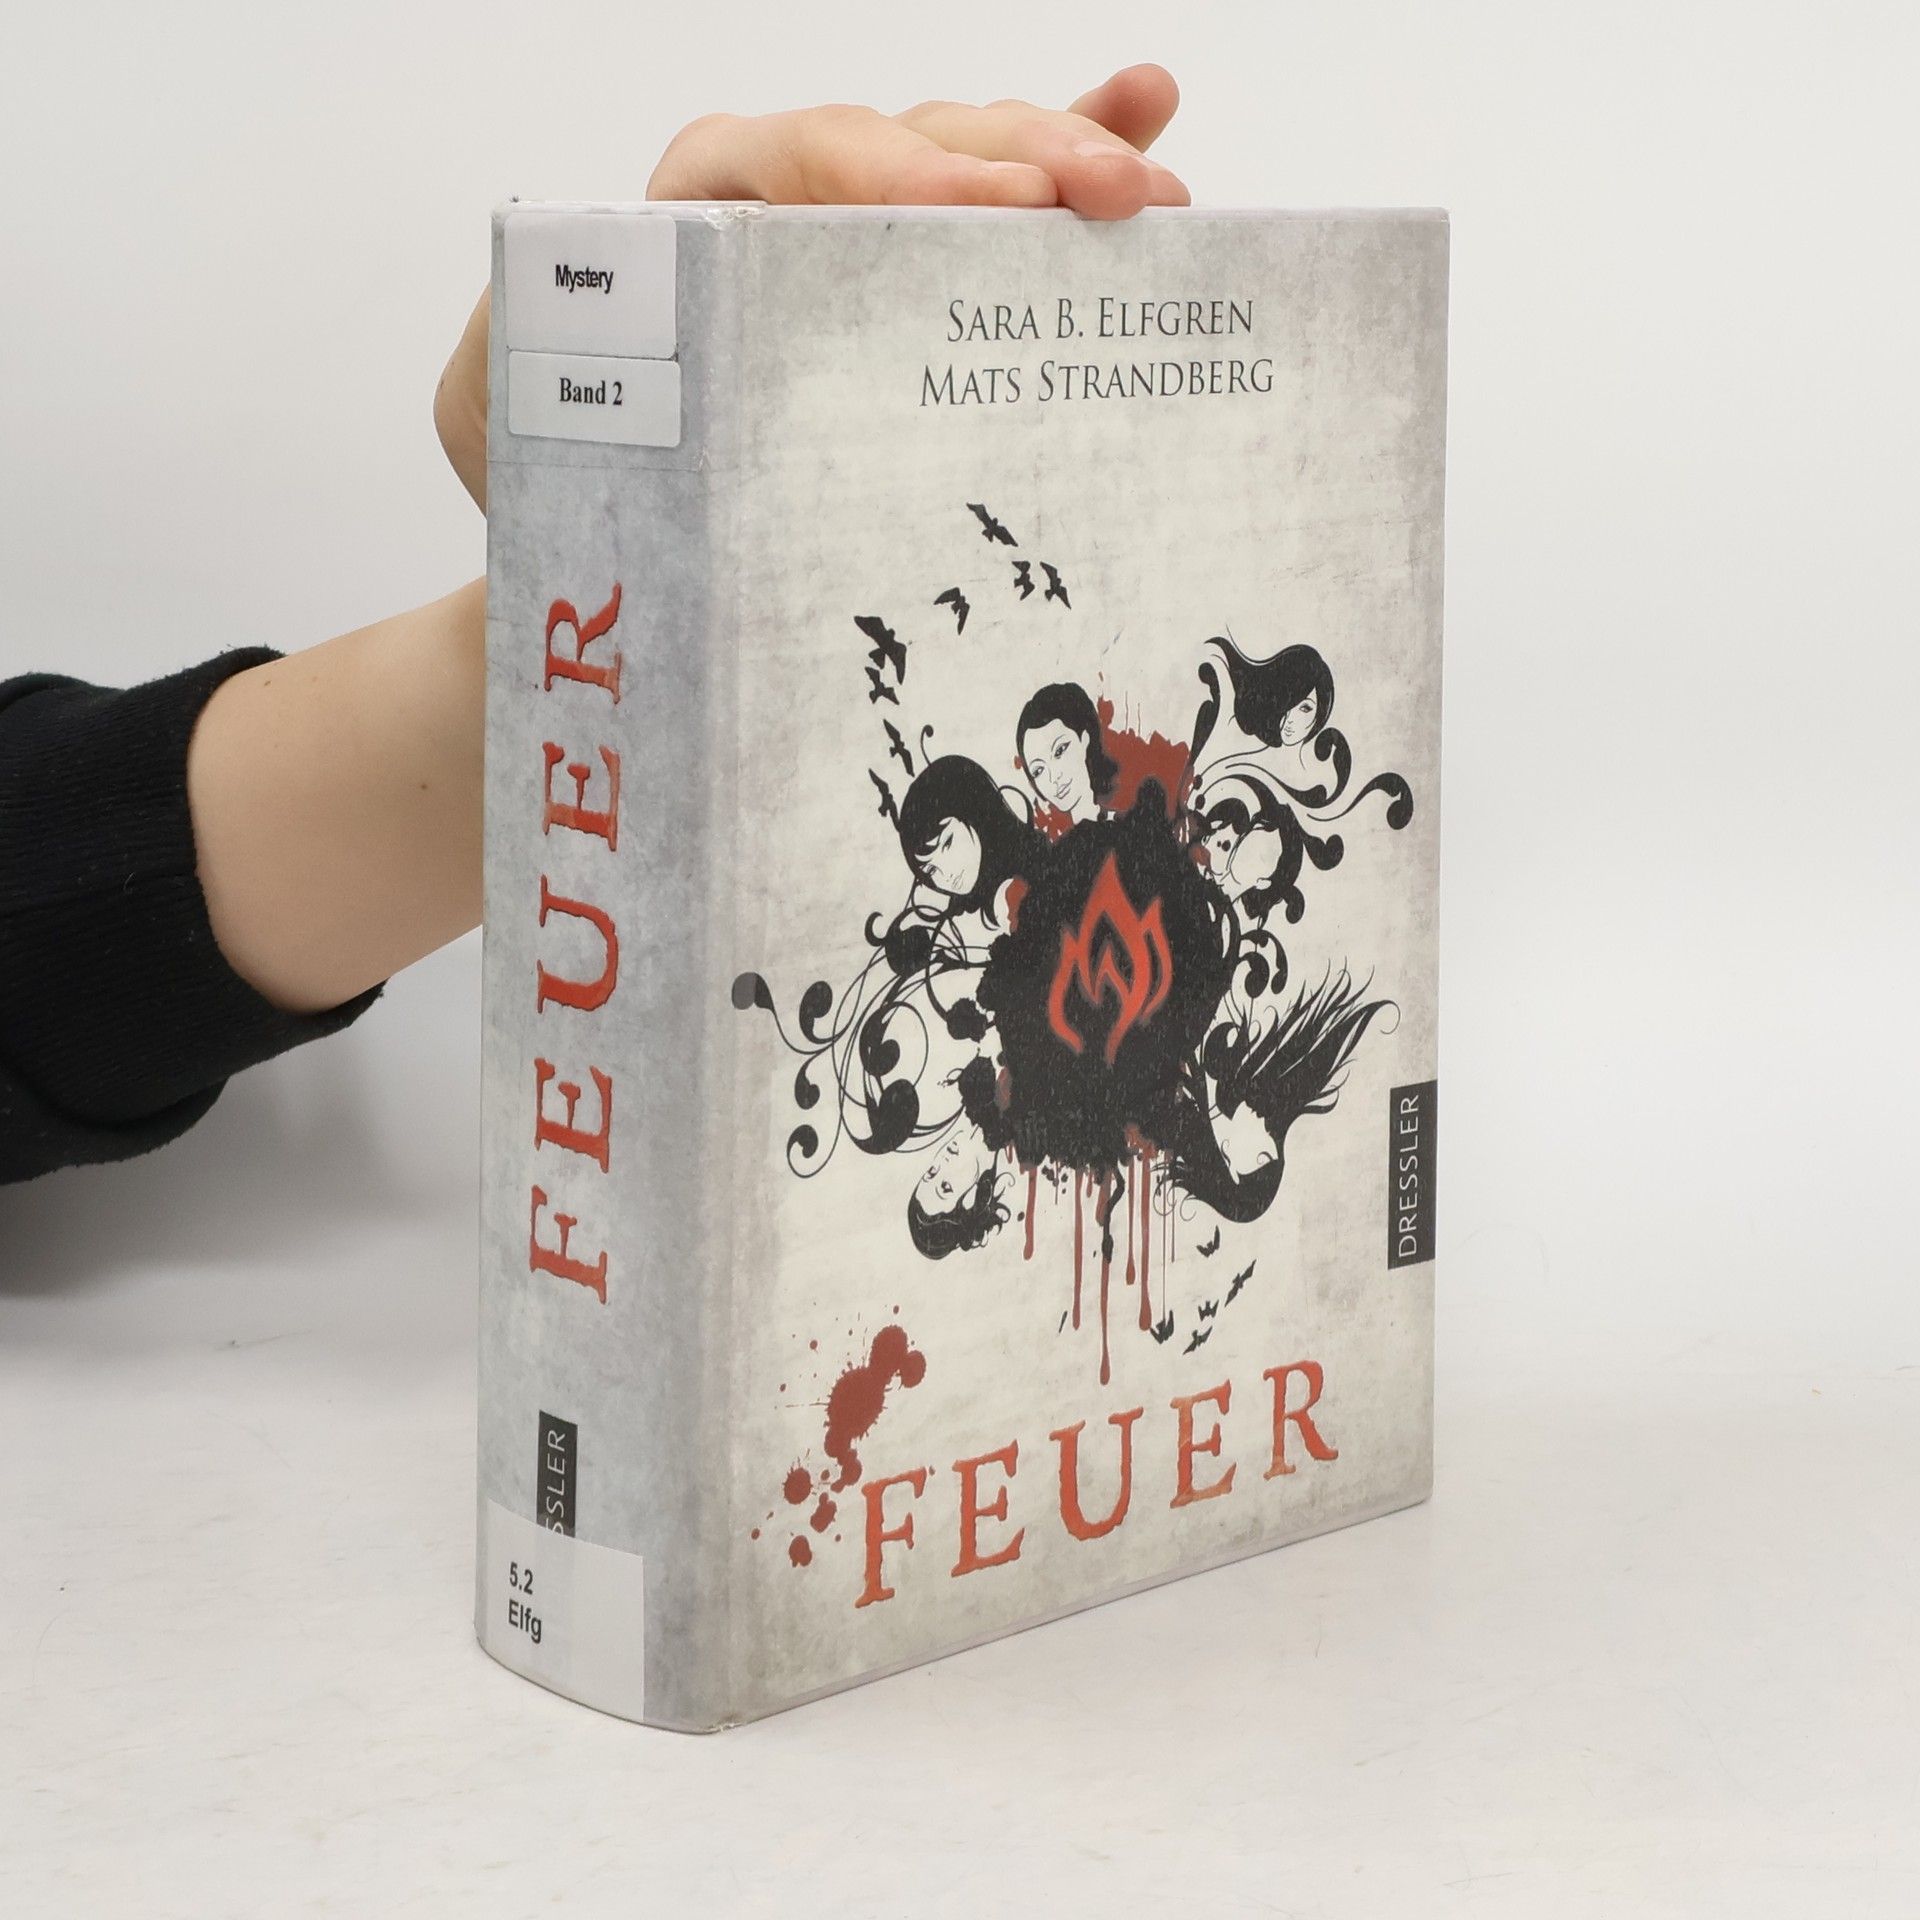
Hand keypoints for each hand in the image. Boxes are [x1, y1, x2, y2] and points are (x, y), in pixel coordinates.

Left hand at [433, 65, 1186, 508]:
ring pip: (967, 160)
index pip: (795, 157)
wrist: (608, 541)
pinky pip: (993, 197)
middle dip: (1019, 161)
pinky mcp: (903, 276)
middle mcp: (779, 203)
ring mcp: (851, 235)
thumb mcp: (499, 413)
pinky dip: (1069, 150)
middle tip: (1114, 199)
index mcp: (689, 212)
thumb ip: (522, 346)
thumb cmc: (564, 480)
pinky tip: (1145, 112)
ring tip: (1154, 183)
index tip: (976, 214)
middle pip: (908, 142)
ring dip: (1069, 157)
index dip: (892, 172)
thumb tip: (574, 311)